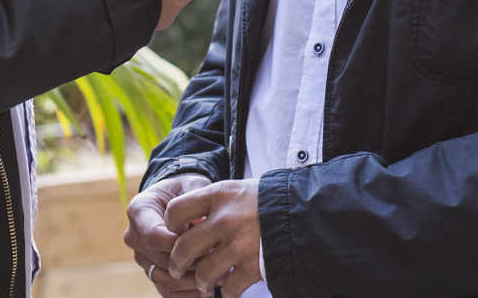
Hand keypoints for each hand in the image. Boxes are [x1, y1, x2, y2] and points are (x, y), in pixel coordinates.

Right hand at [124, 173, 210, 295]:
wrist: (177, 200)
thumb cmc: (185, 191)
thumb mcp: (191, 185)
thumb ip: (195, 201)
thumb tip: (204, 226)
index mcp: (138, 211)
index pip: (154, 235)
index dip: (180, 244)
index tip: (209, 243)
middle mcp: (134, 236)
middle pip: (161, 260)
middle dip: (193, 263)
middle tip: (221, 262)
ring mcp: (142, 257)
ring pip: (165, 279)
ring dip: (193, 282)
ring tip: (220, 278)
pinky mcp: (152, 272)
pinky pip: (167, 292)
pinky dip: (188, 294)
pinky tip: (208, 291)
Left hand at [166, 179, 263, 297]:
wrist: (306, 213)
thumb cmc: (267, 200)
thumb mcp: (237, 190)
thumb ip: (211, 203)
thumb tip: (184, 222)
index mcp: (219, 195)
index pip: (176, 211)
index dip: (171, 225)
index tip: (175, 233)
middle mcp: (226, 219)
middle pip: (184, 247)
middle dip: (177, 263)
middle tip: (176, 268)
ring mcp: (240, 245)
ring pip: (203, 273)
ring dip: (201, 280)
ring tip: (203, 281)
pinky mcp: (255, 267)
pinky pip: (229, 288)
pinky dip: (226, 291)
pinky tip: (228, 287)